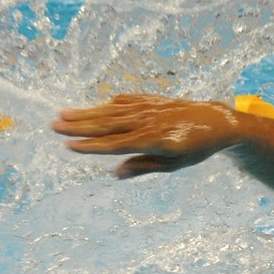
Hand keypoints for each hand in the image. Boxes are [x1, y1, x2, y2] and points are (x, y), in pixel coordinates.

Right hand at [53, 94, 240, 177]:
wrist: (219, 121)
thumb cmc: (197, 148)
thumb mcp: (175, 164)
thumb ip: (145, 166)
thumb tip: (116, 173)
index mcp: (154, 140)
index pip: (116, 144)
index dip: (92, 146)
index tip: (70, 146)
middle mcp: (149, 121)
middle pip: (108, 124)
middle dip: (80, 126)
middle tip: (54, 126)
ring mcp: (150, 108)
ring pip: (113, 110)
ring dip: (88, 112)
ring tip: (64, 113)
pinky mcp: (153, 100)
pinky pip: (127, 101)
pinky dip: (111, 103)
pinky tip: (97, 106)